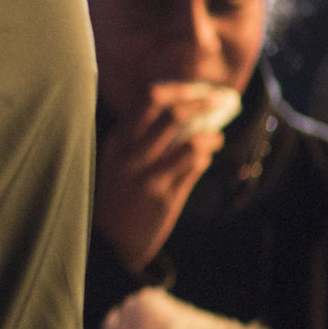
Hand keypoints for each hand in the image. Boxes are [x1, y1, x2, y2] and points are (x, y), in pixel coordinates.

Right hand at [94, 82, 229, 273]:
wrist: (107, 240)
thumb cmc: (116, 194)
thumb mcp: (117, 161)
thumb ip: (140, 138)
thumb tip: (177, 112)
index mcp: (118, 140)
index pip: (149, 100)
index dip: (178, 90)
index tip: (196, 88)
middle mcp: (131, 154)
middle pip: (172, 116)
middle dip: (201, 103)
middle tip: (219, 101)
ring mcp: (148, 176)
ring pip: (189, 142)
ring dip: (210, 136)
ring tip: (215, 137)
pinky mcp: (164, 196)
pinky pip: (193, 168)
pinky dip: (205, 157)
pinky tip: (205, 157)